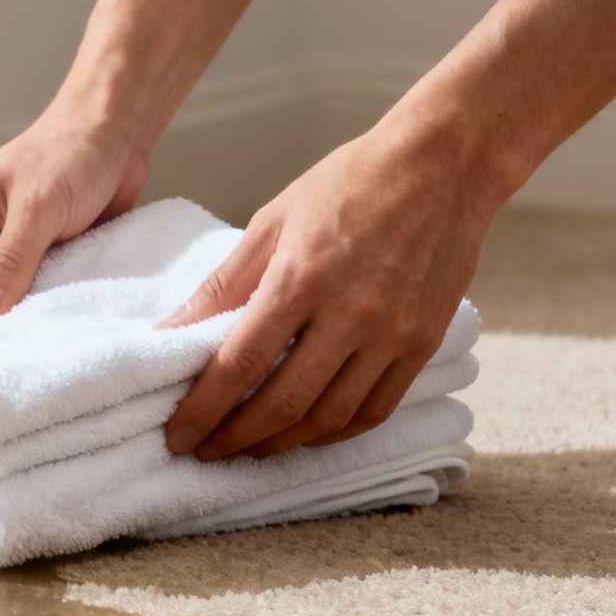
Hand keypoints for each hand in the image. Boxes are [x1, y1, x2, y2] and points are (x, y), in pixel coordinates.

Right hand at [0, 116, 151, 319]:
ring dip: (3, 323)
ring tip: (5, 361)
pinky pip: (29, 296)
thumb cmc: (69, 151)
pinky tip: (39, 339)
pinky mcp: (41, 261)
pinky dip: (34, 313)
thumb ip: (7, 262)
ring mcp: (8, 252)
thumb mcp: (35, 208)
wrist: (119, 134)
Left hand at [156, 124, 497, 459]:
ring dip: (282, 443)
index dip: (203, 409)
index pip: (239, 364)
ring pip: (329, 418)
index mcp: (301, 279)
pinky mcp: (425, 343)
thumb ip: (222, 285)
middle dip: (235, 438)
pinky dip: (334, 432)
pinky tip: (306, 433)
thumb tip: (170, 331)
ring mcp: (393, 334)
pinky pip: (375, 409)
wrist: (445, 165)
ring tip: (248, 447)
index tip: (177, 436)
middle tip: (204, 450)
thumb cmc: (350, 184)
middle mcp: (350, 314)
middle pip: (283, 403)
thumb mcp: (272, 221)